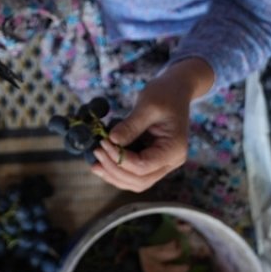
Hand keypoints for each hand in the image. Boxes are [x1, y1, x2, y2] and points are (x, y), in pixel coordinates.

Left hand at [90, 58, 213, 191]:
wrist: (175, 90)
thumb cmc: (165, 94)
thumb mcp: (147, 105)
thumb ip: (130, 126)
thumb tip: (111, 141)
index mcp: (174, 149)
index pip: (143, 166)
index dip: (120, 158)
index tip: (103, 143)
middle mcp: (171, 161)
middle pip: (140, 180)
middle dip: (115, 170)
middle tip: (97, 152)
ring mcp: (162, 163)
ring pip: (136, 182)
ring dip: (114, 175)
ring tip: (95, 163)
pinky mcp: (152, 159)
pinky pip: (134, 173)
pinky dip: (118, 170)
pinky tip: (102, 163)